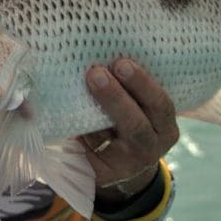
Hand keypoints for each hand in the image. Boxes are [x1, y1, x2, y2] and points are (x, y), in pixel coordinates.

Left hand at [82, 57, 178, 206]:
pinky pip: (84, 150)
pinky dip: (70, 129)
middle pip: (136, 125)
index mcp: (165, 128)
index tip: (121, 62)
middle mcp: (150, 148)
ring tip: (73, 91)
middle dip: (116, 97)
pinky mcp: (99, 173)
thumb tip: (101, 47)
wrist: (124, 166)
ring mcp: (124, 164)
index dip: (143, 84)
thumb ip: (131, 86)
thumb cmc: (132, 121)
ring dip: (88, 114)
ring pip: (106, 140)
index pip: (161, 105)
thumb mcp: (144, 109)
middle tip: (96, 72)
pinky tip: (55, 110)